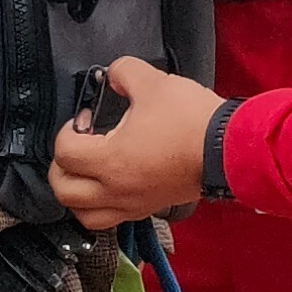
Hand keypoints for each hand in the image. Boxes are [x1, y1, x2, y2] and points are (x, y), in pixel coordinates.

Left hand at [50, 57, 222, 229]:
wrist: (230, 149)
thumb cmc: (192, 122)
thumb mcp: (154, 82)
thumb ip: (124, 73)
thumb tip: (114, 76)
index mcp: (111, 161)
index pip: (64, 153)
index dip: (67, 130)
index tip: (85, 119)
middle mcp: (116, 190)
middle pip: (64, 192)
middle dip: (61, 166)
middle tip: (76, 146)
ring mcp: (133, 204)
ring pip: (84, 215)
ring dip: (77, 194)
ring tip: (86, 173)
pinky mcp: (150, 208)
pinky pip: (111, 219)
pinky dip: (101, 206)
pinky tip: (111, 185)